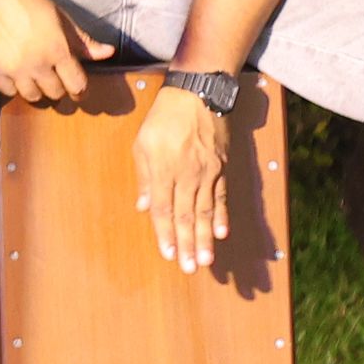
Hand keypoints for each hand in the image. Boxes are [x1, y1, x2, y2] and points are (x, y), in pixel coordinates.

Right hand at [0, 0, 111, 103]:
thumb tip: (109, 53)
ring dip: (38, 90)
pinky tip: (17, 75)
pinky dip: (15, 87)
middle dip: (60, 88)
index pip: (77, 85)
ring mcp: (13, 69)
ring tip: (36, 78)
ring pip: (32, 96)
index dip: (80, 89)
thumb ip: (82, 39)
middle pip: (55, 93)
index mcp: (58, 50)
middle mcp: (37, 64)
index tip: (78, 88)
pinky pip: (9, 91)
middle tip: (56, 78)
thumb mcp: (59, 15)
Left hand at [130, 82, 232, 270]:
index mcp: (163, 170)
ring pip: (205, 211)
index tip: (168, 255)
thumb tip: (142, 206)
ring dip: (205, 238)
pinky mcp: (221, 167)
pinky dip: (221, 215)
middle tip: (189, 269)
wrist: (197, 95)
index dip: (165, 234)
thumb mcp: (142, 143)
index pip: (162, 209)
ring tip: (206, 261)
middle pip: (185, 216)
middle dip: (187, 244)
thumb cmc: (163, 118)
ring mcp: (207, 172)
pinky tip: (222, 233)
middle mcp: (186, 175)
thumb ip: (144, 177)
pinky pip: (221, 196)